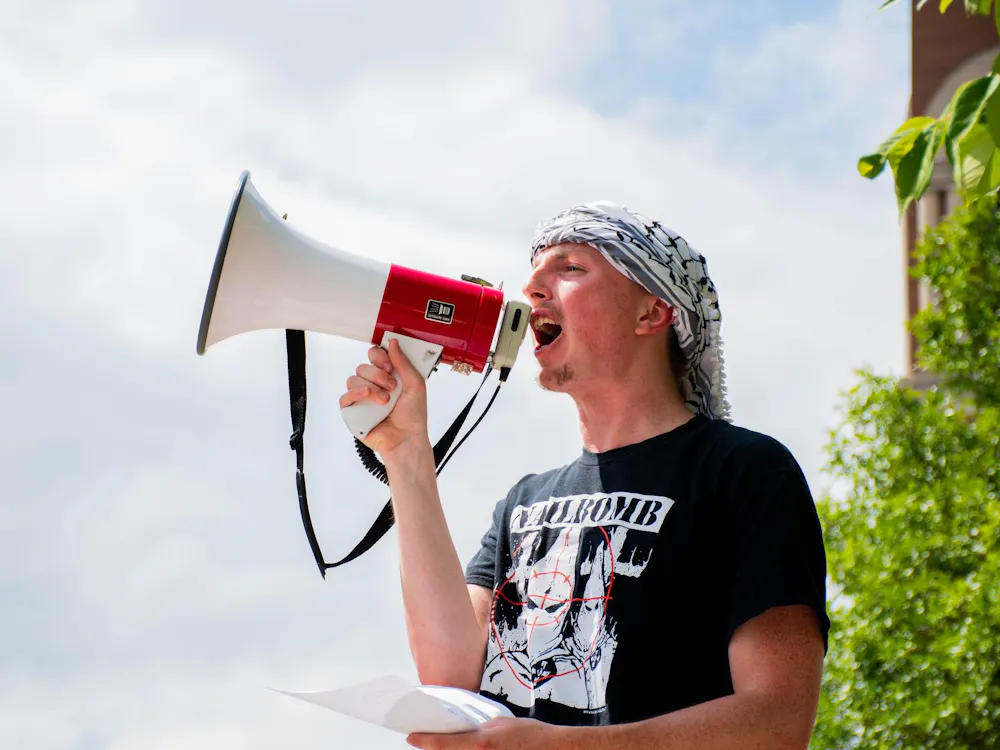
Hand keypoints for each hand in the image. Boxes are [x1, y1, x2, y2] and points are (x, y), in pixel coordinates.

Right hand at [338, 338, 430, 459]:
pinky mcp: (353, 412)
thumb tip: (392, 342)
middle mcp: (373, 385)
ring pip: (353, 379)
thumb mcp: (415, 384)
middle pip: (363, 366)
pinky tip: (367, 397)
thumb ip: (403, 362)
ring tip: (385, 401)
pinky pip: (344, 397)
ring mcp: (362, 399)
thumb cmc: (413, 416)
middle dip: (378, 375)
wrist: (407, 439)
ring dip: (371, 387)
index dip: (379, 357)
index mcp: (387, 376)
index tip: (390, 366)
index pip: (374, 356)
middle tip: (392, 387)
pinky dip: (355, 394)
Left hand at [407, 717, 560, 749]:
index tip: (411, 736)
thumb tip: (464, 730)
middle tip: (424, 742)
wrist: (552, 749)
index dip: (424, 740)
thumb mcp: (499, 724)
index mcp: (480, 744)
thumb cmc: (529, 735)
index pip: (444, 743)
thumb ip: (479, 730)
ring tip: (442, 747)